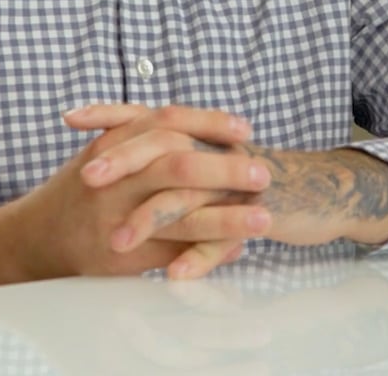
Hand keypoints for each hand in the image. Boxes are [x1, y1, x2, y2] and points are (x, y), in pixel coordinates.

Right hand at [0, 104, 274, 289]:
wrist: (32, 237)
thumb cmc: (78, 191)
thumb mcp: (106, 151)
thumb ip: (143, 137)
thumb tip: (199, 132)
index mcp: (114, 143)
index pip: (167, 121)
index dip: (210, 122)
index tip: (246, 128)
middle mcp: (115, 177)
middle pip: (178, 163)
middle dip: (225, 168)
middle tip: (263, 173)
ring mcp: (116, 216)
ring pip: (179, 213)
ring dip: (226, 218)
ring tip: (264, 221)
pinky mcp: (120, 255)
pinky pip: (170, 252)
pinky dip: (205, 252)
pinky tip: (236, 251)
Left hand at [68, 106, 387, 253]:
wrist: (317, 193)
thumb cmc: (249, 181)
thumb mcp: (206, 162)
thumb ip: (169, 155)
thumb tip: (115, 151)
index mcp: (199, 135)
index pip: (148, 114)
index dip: (111, 112)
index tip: (70, 118)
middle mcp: (215, 151)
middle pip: (165, 146)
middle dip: (124, 161)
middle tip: (87, 179)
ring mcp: (236, 182)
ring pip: (189, 196)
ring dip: (151, 220)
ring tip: (118, 245)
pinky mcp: (258, 213)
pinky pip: (223, 237)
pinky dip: (199, 257)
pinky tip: (175, 275)